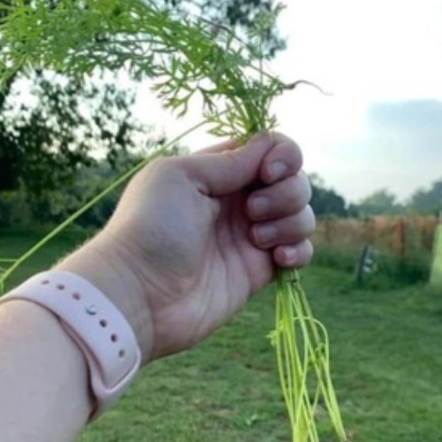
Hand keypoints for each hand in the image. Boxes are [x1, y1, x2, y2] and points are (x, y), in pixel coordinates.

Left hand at [60, 132, 314, 362]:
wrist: (140, 295)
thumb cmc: (150, 228)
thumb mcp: (181, 176)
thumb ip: (230, 161)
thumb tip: (270, 147)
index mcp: (217, 172)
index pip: (269, 149)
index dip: (281, 155)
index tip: (268, 171)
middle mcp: (237, 201)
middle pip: (292, 180)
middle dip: (286, 190)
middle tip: (252, 210)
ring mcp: (250, 237)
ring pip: (300, 214)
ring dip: (290, 220)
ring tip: (256, 239)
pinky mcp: (259, 271)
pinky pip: (299, 251)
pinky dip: (299, 250)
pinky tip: (277, 259)